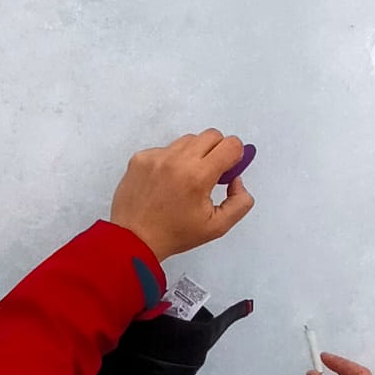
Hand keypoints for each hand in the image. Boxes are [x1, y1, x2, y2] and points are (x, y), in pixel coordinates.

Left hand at [109, 130, 253, 261]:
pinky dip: (172, 160)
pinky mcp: (141, 157)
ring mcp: (156, 156)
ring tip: (186, 180)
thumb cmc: (174, 234)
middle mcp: (177, 160)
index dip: (236, 155)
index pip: (230, 144)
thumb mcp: (218, 226)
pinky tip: (166, 182)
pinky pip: (166, 148)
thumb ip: (240, 202)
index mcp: (198, 176)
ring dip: (194, 154)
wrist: (134, 239)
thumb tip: (236, 179)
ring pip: (188, 140)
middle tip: (210, 174)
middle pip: (211, 136)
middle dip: (217, 151)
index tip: (229, 169)